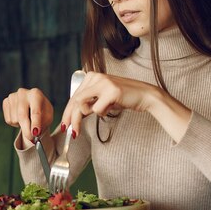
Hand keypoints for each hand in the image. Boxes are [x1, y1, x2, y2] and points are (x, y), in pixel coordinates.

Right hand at [2, 88, 53, 142]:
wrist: (33, 104)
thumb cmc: (42, 111)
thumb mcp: (47, 117)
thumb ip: (42, 124)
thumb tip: (34, 133)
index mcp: (36, 94)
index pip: (35, 111)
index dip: (35, 123)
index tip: (35, 133)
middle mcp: (23, 93)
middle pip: (22, 115)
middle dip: (26, 129)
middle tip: (31, 138)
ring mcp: (13, 96)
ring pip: (15, 119)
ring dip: (21, 125)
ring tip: (27, 120)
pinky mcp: (6, 101)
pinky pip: (9, 120)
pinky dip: (15, 124)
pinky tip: (20, 117)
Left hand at [60, 72, 191, 141]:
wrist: (144, 95)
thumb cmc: (122, 98)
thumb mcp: (102, 98)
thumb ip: (88, 103)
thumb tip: (72, 116)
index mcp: (91, 76)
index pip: (74, 96)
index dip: (68, 112)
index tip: (65, 125)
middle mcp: (95, 76)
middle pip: (75, 102)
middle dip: (72, 119)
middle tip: (72, 133)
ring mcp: (103, 83)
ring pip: (83, 105)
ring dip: (89, 115)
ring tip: (104, 110)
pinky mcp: (111, 91)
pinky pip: (97, 109)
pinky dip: (103, 113)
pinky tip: (112, 107)